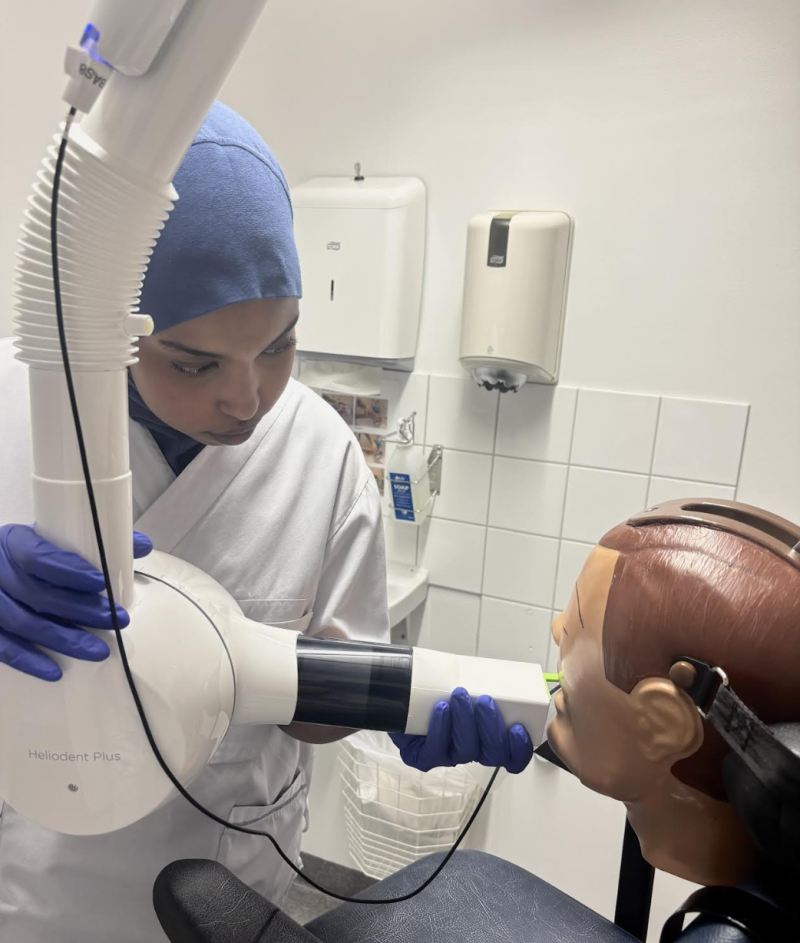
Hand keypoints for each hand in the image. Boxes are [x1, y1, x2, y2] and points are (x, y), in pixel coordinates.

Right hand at [0, 525, 152, 681]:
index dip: (69, 571)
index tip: (101, 583)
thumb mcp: (53, 538)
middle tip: (116, 620)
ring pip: (24, 624)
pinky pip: (3, 647)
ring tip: (100, 651)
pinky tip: (55, 672)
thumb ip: (98, 540)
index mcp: (14, 542)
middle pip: (38, 595)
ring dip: (64, 640)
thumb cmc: (31, 551)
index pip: (38, 557)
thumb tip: (143, 546)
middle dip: (81, 610)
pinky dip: (29, 661)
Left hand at [390, 687, 532, 773]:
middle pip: (493, 755)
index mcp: (488, 737)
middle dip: (492, 727)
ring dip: (465, 722)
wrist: (403, 695)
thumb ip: (484, 680)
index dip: (520, 748)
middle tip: (485, 701)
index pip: (512, 755)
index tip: (519, 728)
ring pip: (465, 752)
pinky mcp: (423, 757)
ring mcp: (447, 755)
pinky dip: (440, 728)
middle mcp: (471, 750)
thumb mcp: (466, 681)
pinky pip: (435, 751)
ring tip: (459, 695)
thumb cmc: (438, 690)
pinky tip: (441, 709)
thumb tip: (500, 668)